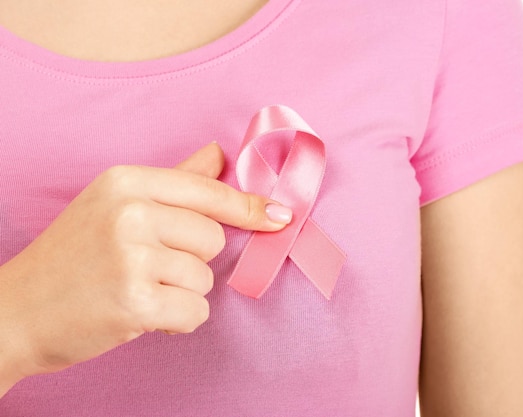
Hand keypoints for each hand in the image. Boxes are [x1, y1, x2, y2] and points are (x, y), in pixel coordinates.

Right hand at [0, 143, 290, 386]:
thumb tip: (219, 154)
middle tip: (149, 268)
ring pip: (206, 279)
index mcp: (126, 182)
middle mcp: (129, 212)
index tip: (280, 216)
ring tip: (139, 289)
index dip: (248, 206)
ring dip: (182, 292)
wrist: (14, 311)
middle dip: (192, 260)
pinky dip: (178, 320)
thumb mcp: (114, 204)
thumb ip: (174, 180)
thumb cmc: (72, 258)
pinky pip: (195, 311)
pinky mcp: (135, 302)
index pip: (208, 191)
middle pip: (213, 238)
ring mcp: (131, 257)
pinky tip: (142, 314)